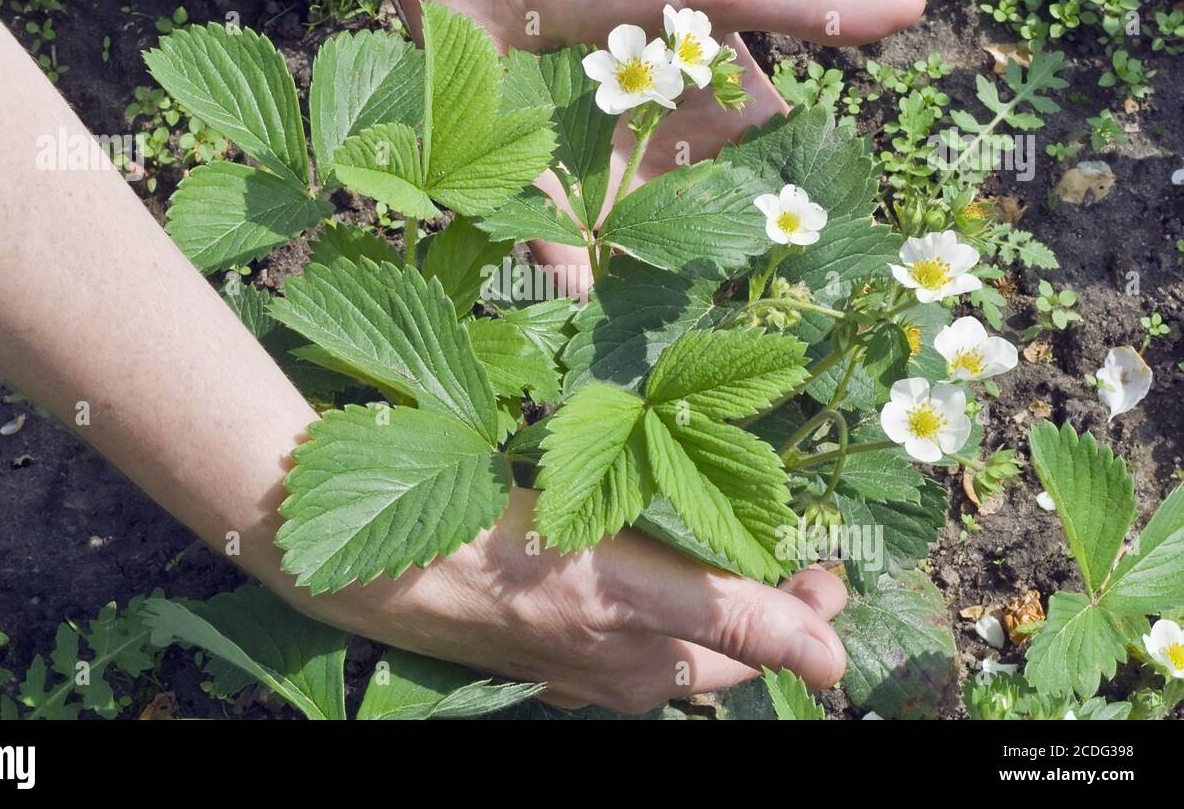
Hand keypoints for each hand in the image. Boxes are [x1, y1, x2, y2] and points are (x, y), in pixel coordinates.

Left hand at [298, 0, 909, 702]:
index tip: (808, 275)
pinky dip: (558, 264)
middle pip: (680, 219)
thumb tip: (915, 6)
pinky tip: (582, 308)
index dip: (769, 217)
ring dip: (636, 283)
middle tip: (736, 329)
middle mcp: (641, 139)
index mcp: (693, 103)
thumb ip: (806, 6)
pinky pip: (540, 229)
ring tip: (662, 344)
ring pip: (615, 235)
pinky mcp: (515, 163)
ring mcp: (579, 155)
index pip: (742, 172)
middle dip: (702, 268)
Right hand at [315, 489, 847, 710]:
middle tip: (793, 547)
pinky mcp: (533, 619)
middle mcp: (615, 670)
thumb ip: (729, 617)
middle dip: (762, 601)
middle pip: (712, 642)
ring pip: (662, 628)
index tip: (830, 565)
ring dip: (706, 590)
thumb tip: (835, 665)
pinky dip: (647, 586)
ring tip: (728, 543)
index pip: (755, 652)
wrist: (377, 560)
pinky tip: (636, 556)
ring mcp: (570, 647)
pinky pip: (611, 611)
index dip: (804, 614)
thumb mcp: (629, 590)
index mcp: (646, 670)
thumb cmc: (507, 566)